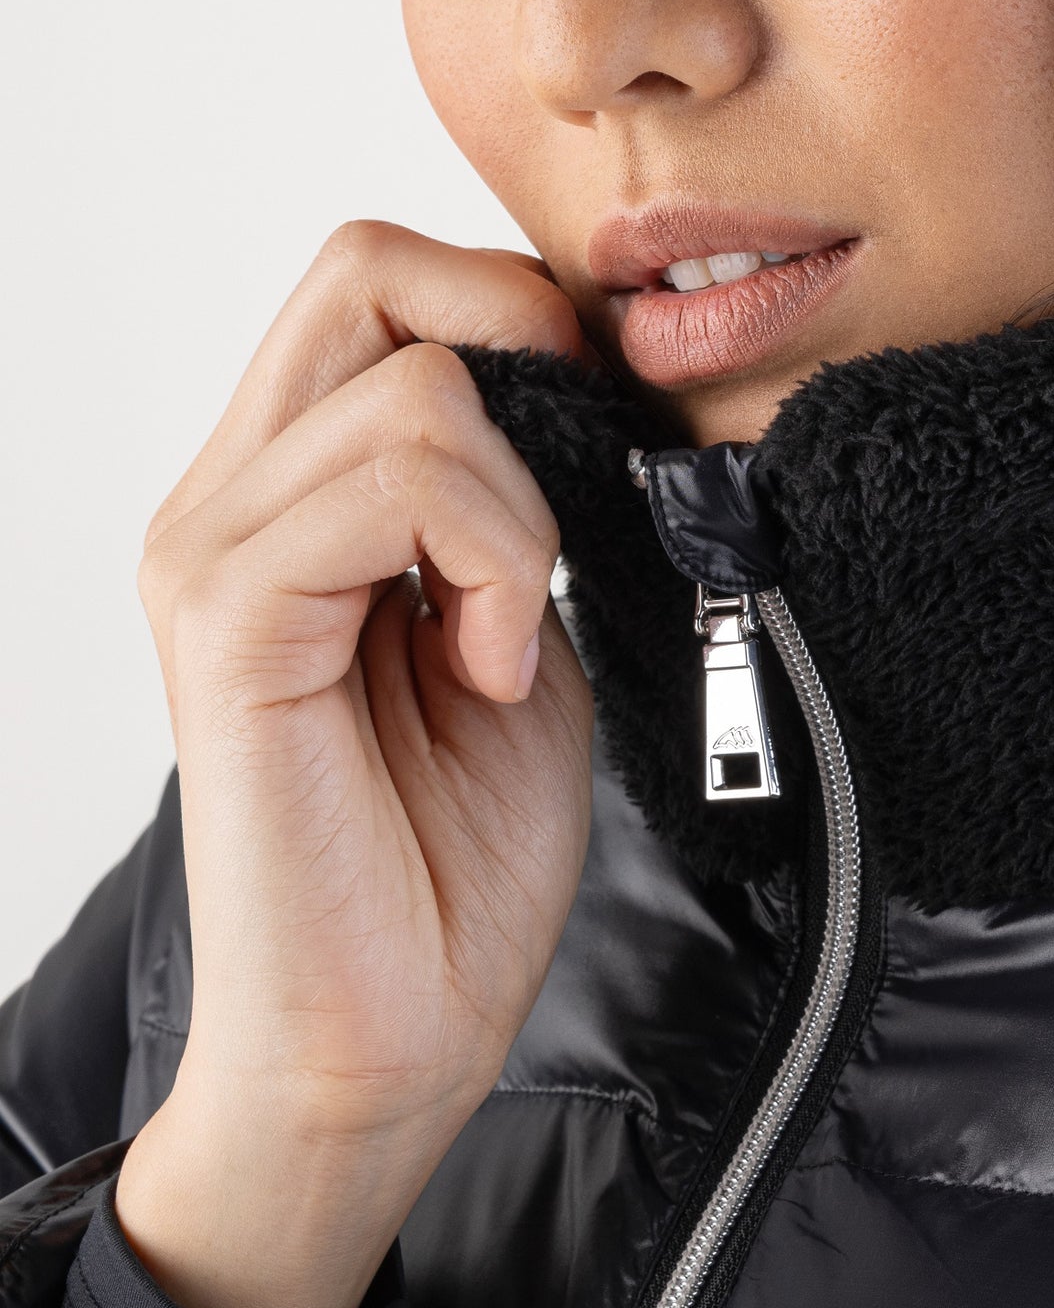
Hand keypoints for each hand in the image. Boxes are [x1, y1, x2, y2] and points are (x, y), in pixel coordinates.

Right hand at [115, 226, 594, 1307]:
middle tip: (570, 483)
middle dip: (516, 342)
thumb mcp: (518, 612)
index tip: (587, 435)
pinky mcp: (228, 623)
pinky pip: (394, 480)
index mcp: (287, 487)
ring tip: (511, 633)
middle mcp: (227, 499)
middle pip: (368, 268)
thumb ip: (519, 488)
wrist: (392, 1039)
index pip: (382, 275)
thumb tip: (579, 370)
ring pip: (415, 380)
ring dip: (522, 504)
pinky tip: (489, 666)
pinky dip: (496, 558)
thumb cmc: (451, 854)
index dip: (512, 311)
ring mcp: (211, 553)